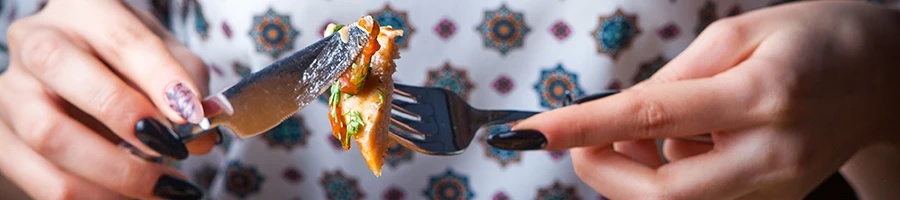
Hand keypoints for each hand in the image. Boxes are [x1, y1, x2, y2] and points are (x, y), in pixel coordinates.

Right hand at [0, 1, 216, 198]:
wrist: (78, 82)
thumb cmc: (130, 63)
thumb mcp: (166, 56)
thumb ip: (187, 86)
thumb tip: (201, 136)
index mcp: (85, 9)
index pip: (120, 37)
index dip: (159, 77)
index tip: (193, 114)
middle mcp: (37, 40)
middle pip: (62, 69)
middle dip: (126, 118)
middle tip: (175, 150)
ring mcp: (11, 90)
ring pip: (50, 135)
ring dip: (116, 171)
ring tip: (165, 186)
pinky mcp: (2, 139)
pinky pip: (45, 180)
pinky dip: (96, 197)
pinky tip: (133, 198)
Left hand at [488, 2, 899, 198]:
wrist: (884, 81)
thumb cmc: (814, 40)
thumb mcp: (740, 32)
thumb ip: (675, 78)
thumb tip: (617, 116)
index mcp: (763, 94)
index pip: (654, 118)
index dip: (585, 127)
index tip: (532, 131)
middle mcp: (771, 153)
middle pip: (662, 194)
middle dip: (602, 168)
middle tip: (582, 135)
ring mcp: (774, 189)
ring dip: (632, 169)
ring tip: (643, 126)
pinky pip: (696, 199)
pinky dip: (665, 172)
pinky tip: (681, 140)